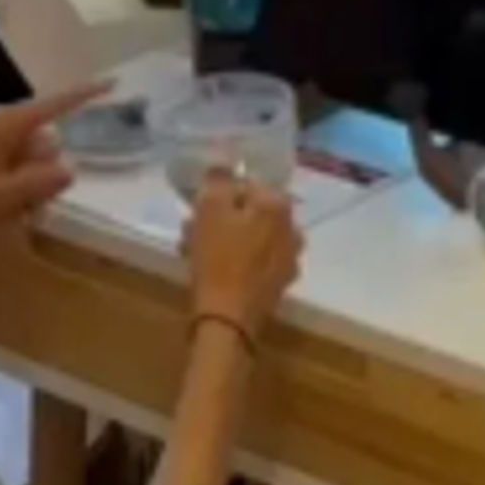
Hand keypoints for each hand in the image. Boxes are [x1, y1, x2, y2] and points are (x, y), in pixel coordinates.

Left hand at [0, 84, 104, 250]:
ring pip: (31, 151)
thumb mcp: (6, 197)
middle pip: (45, 136)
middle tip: (28, 200)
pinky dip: (16, 180)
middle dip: (47, 166)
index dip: (85, 95)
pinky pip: (14, 158)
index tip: (113, 82)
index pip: (55, 104)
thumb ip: (43, 180)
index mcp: (5, 123)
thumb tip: (70, 166)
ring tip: (9, 206)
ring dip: (31, 178)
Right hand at [182, 175, 301, 338]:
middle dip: (220, 217)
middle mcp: (292, 229)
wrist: (228, 321)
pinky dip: (234, 260)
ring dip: (224, 239)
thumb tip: (225, 162)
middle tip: (192, 228)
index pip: (246, 184)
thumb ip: (218, 179)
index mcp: (279, 205)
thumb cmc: (218, 258)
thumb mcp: (210, 208)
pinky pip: (253, 261)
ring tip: (193, 251)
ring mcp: (288, 259)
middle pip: (250, 212)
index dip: (219, 193)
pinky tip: (210, 270)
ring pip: (250, 237)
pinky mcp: (278, 284)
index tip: (198, 208)